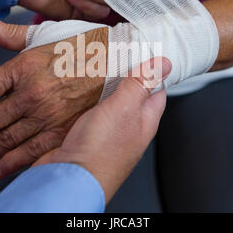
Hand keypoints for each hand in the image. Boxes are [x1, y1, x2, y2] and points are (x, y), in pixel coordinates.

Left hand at [0, 9, 107, 179]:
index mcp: (24, 67)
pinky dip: (12, 163)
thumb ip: (9, 32)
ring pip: (7, 140)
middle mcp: (33, 93)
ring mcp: (49, 114)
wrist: (120, 60)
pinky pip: (33, 150)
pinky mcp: (64, 128)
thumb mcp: (45, 33)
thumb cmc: (83, 44)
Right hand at [35, 57, 171, 201]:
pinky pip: (88, 113)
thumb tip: (165, 63)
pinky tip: (75, 91)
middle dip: (123, 76)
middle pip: (130, 96)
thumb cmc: (100, 150)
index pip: (156, 91)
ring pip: (107, 104)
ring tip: (93, 67)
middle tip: (113, 55)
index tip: (142, 52)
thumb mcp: (124, 109)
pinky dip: (84, 101)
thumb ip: (141, 85)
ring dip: (101, 88)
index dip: (151, 71)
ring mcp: (106, 134)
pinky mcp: (85, 137)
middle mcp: (127, 129)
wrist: (67, 180)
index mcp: (144, 122)